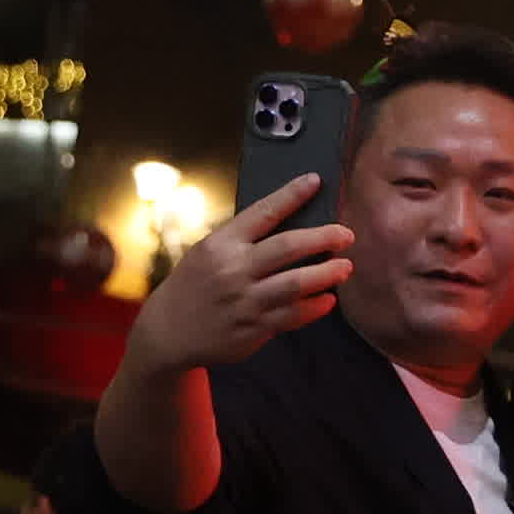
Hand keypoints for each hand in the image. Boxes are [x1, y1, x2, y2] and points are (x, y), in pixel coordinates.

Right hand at [123, 177, 352, 375]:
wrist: (167, 332)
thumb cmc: (194, 286)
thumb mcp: (207, 253)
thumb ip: (243, 241)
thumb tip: (291, 222)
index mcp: (220, 244)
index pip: (262, 213)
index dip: (291, 195)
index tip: (315, 181)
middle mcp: (233, 270)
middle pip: (288, 247)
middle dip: (323, 238)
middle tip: (346, 235)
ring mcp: (244, 300)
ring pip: (297, 283)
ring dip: (327, 273)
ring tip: (346, 267)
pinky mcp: (254, 328)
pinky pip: (294, 315)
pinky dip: (315, 306)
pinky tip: (327, 299)